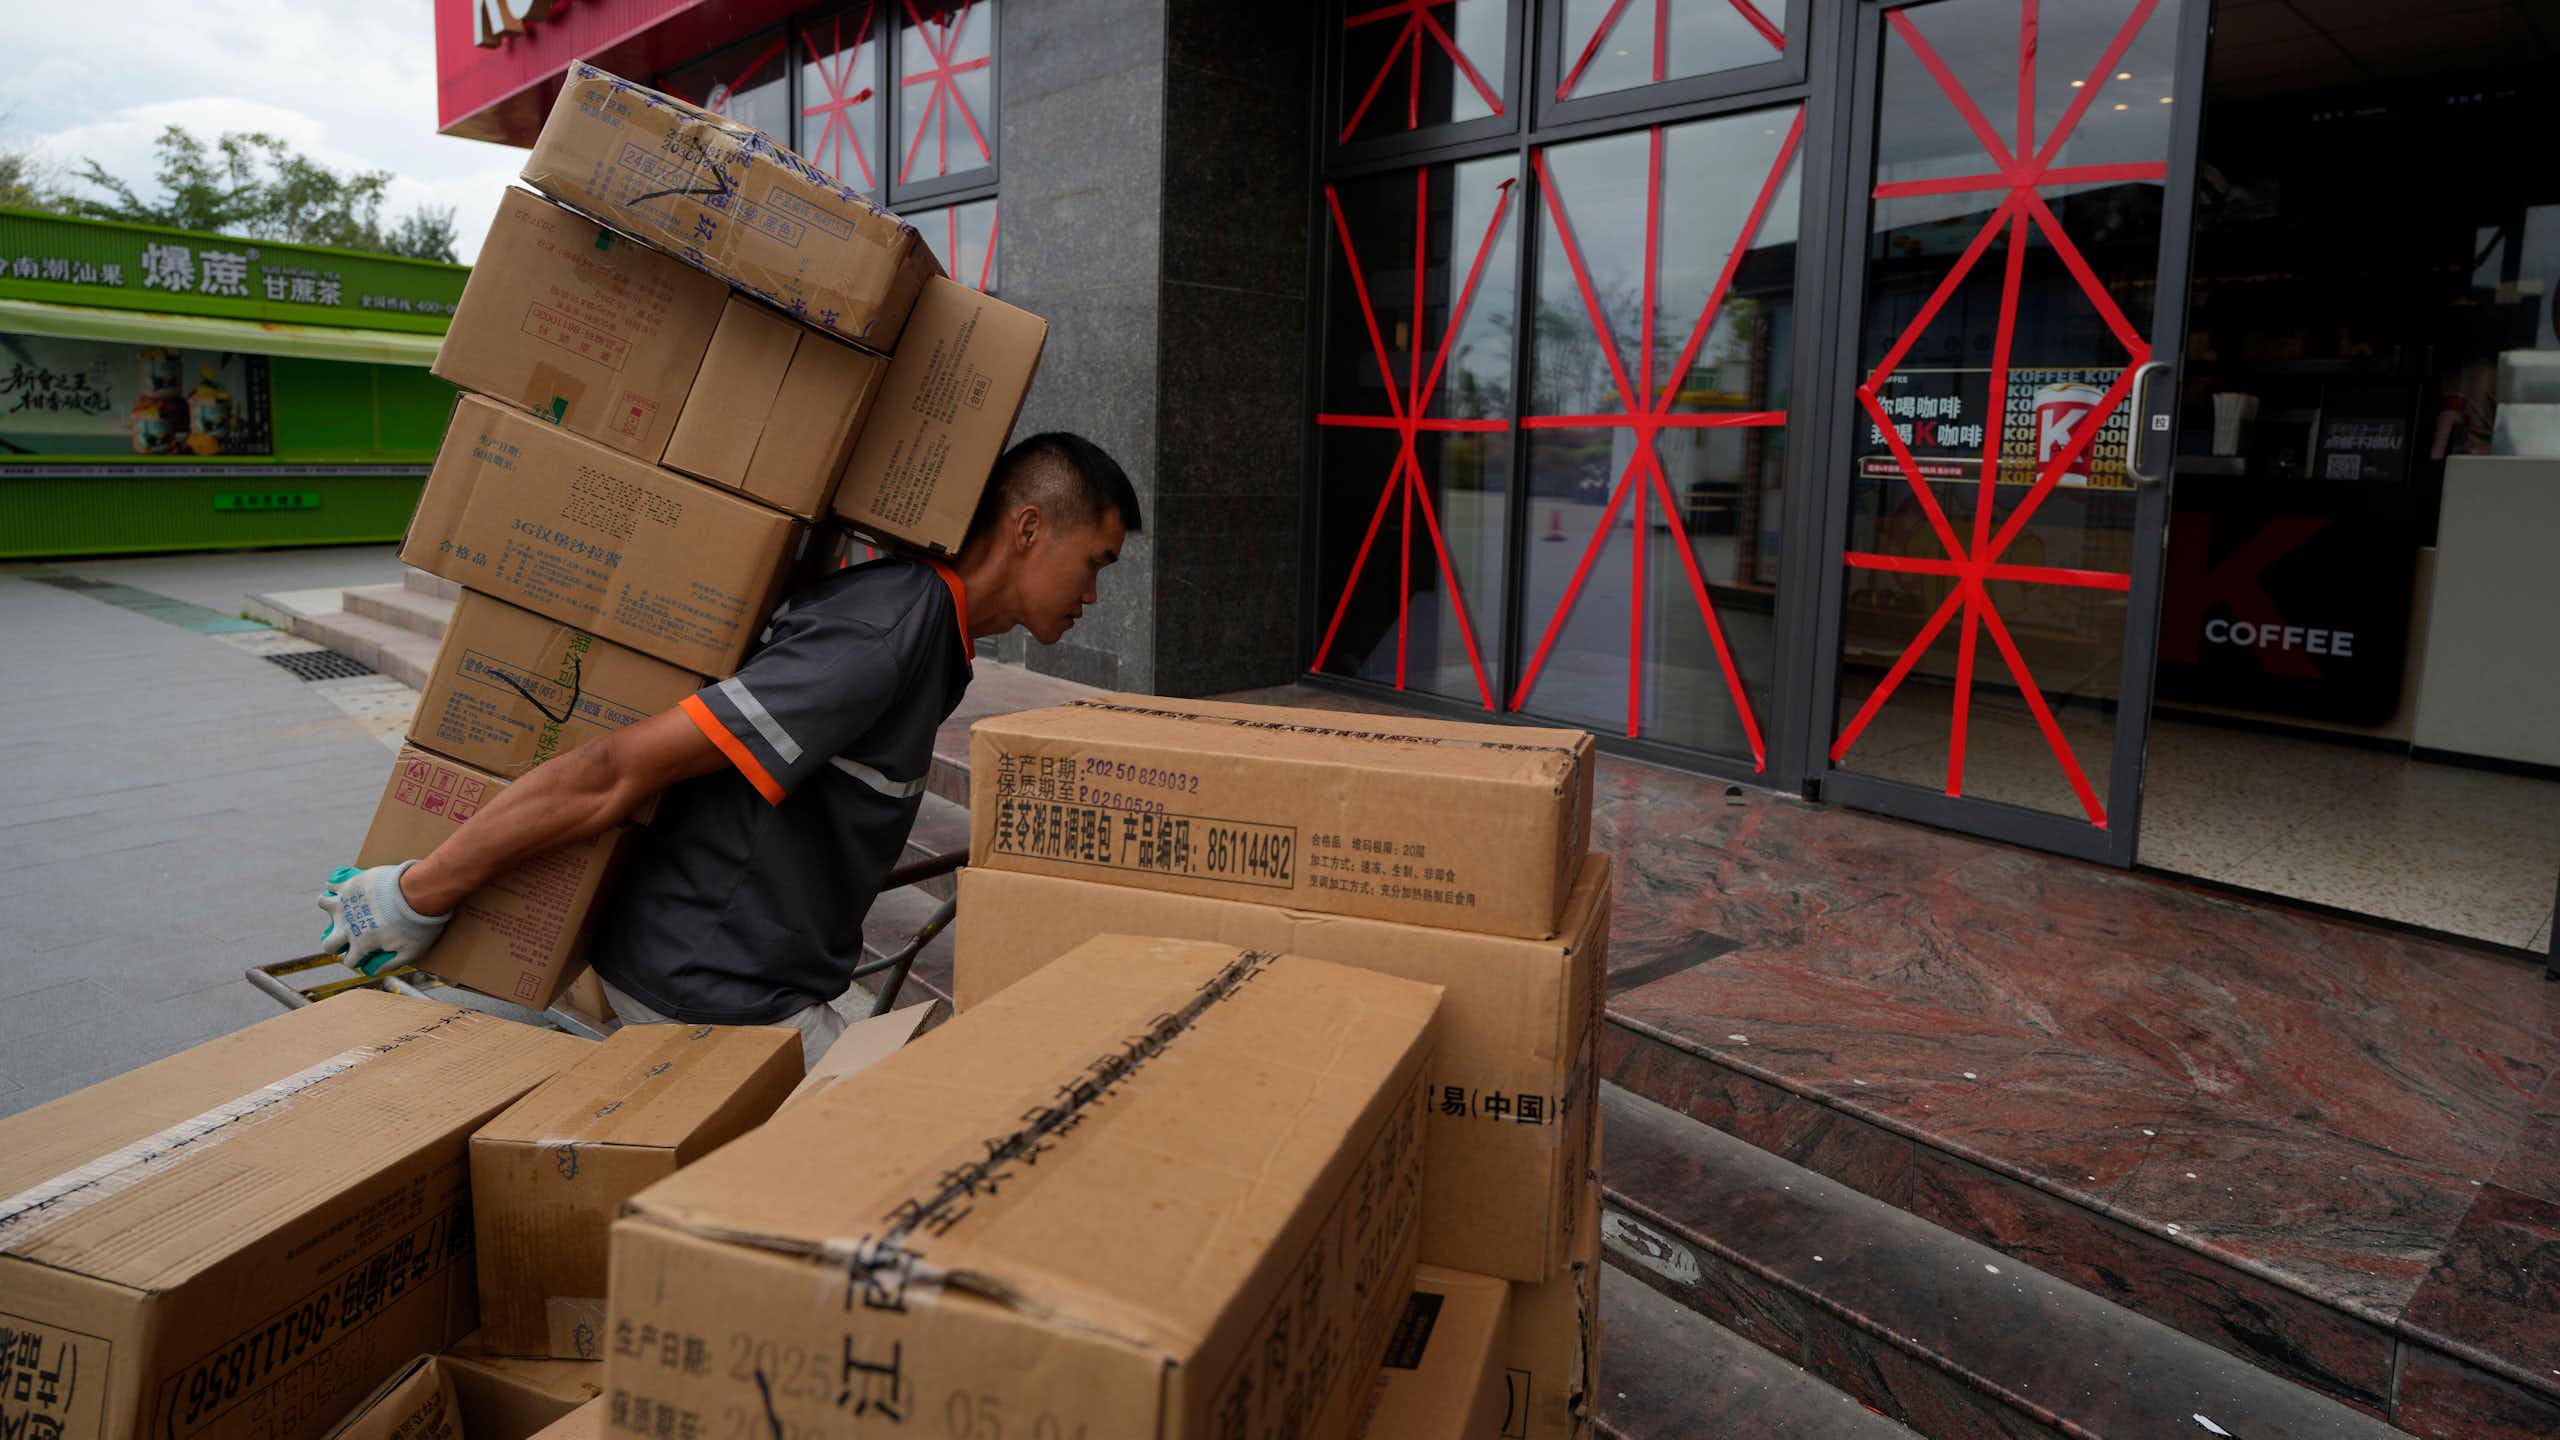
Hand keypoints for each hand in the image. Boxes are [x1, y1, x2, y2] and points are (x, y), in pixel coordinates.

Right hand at [317, 861, 450, 976]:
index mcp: (362, 944)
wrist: (418, 893)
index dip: (354, 961)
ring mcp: (346, 904)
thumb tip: (376, 971)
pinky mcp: (349, 885)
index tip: (361, 956)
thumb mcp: (411, 952)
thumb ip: (392, 964)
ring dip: (331, 906)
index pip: (349, 961)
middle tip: (346, 936)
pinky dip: (334, 885)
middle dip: (334, 944)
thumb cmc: (418, 925)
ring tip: (344, 904)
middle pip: (329, 943)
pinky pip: (332, 884)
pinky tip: (342, 885)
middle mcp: (348, 927)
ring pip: (323, 905)